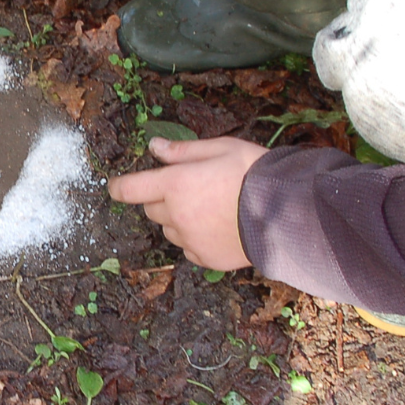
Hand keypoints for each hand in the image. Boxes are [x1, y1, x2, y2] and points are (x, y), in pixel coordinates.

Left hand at [108, 137, 269, 269]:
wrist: (289, 213)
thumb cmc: (256, 173)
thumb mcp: (221, 148)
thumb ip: (183, 151)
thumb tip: (154, 146)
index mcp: (176, 184)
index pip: (130, 189)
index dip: (119, 187)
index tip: (116, 186)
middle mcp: (177, 214)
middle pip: (151, 209)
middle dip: (162, 199)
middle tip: (189, 189)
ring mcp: (190, 240)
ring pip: (170, 230)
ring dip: (179, 220)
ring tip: (210, 209)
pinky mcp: (205, 258)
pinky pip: (188, 248)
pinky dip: (195, 239)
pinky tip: (218, 227)